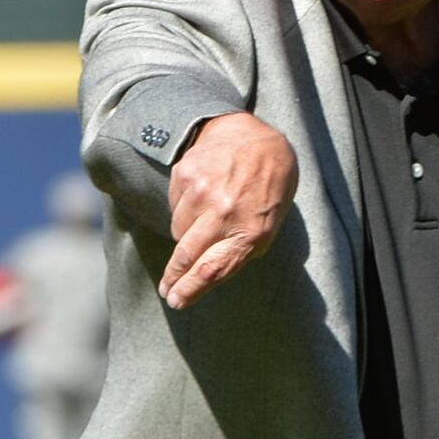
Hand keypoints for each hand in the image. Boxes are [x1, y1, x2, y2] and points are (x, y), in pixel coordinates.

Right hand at [159, 112, 295, 309]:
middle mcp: (224, 213)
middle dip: (174, 278)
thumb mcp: (270, 223)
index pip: (212, 270)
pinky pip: (175, 206)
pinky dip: (185, 207)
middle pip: (187, 257)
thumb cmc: (268, 185)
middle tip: (168, 291)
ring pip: (178, 231)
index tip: (177, 301)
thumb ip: (244, 249)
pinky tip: (204, 194)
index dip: (191, 290)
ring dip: (187, 233)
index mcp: (250, 231)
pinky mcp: (185, 175)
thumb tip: (211, 274)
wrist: (255, 137)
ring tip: (207, 217)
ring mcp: (201, 193)